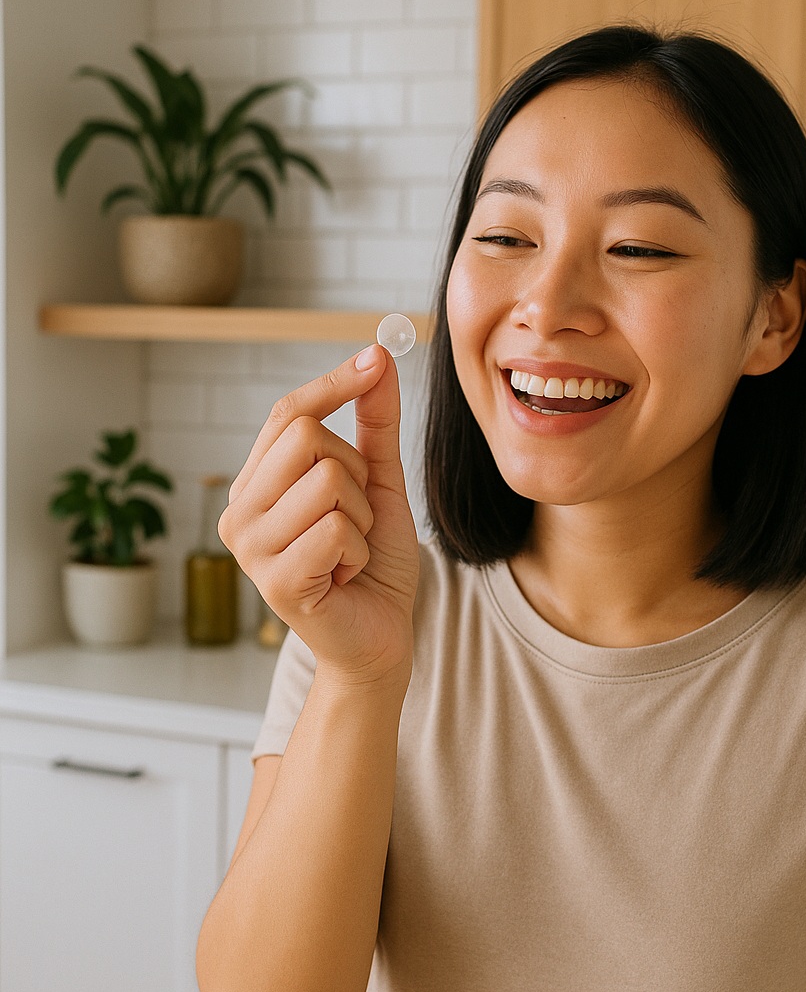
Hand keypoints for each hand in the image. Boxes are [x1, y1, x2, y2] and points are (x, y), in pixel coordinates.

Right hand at [219, 344, 419, 684]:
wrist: (380, 636)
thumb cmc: (374, 560)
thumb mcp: (378, 481)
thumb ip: (374, 422)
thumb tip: (375, 355)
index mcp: (257, 483)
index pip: (288, 413)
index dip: (334, 384)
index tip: (375, 358)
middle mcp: (239, 511)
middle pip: (308, 437)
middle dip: (357, 474)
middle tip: (356, 517)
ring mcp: (250, 549)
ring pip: (329, 481)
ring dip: (362, 518)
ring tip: (349, 550)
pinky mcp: (275, 582)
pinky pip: (338, 530)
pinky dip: (361, 551)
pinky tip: (345, 576)